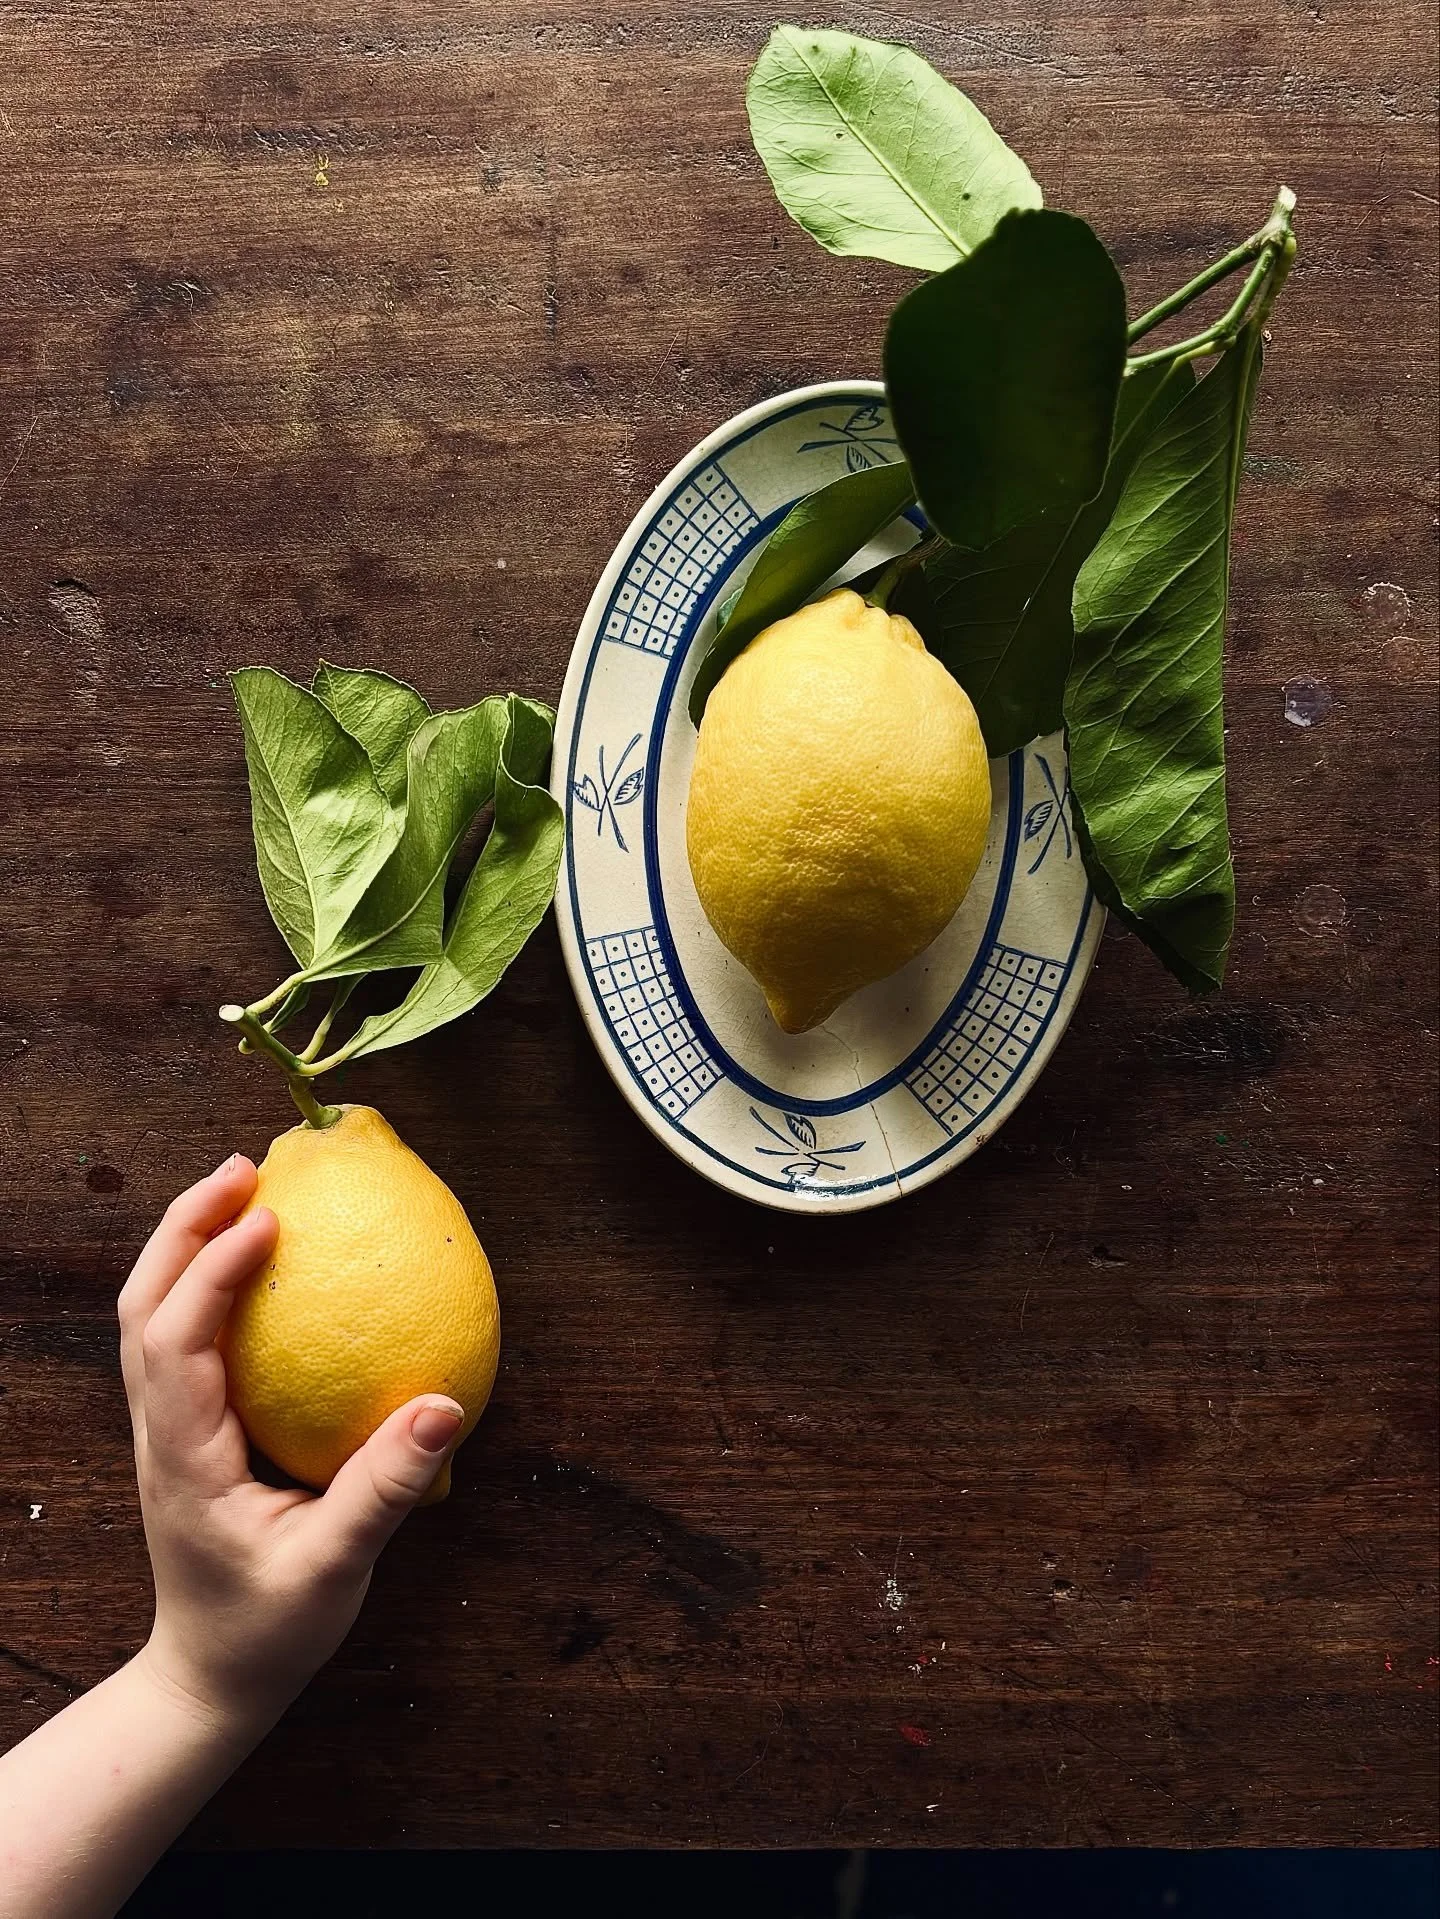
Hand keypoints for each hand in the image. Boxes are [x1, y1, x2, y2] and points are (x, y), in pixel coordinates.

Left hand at [118, 1153, 463, 1731]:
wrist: (211, 1680)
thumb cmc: (268, 1631)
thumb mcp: (334, 1568)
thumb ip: (386, 1488)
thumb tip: (445, 1405)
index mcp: (183, 1456)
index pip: (173, 1340)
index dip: (210, 1270)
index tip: (267, 1222)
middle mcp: (158, 1431)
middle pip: (140, 1303)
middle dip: (182, 1226)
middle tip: (246, 1169)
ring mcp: (164, 1428)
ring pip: (147, 1313)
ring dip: (185, 1243)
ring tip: (245, 1191)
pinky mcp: (185, 1430)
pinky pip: (179, 1334)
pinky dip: (202, 1279)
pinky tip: (259, 1262)